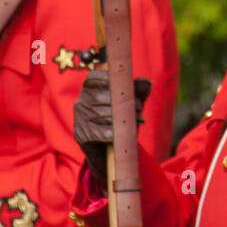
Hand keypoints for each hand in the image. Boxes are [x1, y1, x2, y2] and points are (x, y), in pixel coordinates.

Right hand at [72, 70, 151, 186]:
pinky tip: (127, 132)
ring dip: (125, 117)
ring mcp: (80, 119)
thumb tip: (146, 82)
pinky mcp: (83, 135)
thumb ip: (138, 90)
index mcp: (89, 90)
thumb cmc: (122, 119)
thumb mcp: (132, 102)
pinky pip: (103, 132)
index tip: (124, 84)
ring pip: (105, 114)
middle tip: (140, 107)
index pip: (94, 77)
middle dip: (125, 101)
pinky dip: (118, 132)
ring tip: (138, 119)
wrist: (114, 148)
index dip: (109, 78)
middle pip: (103, 96)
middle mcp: (81, 102)